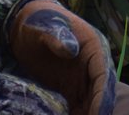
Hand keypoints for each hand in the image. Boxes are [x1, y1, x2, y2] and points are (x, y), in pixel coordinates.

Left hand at [7, 0, 116, 114]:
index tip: (99, 111)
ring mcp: (80, 75)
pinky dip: (77, 111)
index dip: (102, 93)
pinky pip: (76, 101)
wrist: (26, 24)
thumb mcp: (47, 26)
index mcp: (93, 46)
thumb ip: (58, 36)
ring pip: (90, 97)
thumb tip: (71, 50)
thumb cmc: (40, 21)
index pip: (102, 73)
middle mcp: (91, 62)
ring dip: (89, 111)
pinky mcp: (68, 84)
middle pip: (100, 88)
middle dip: (99, 107)